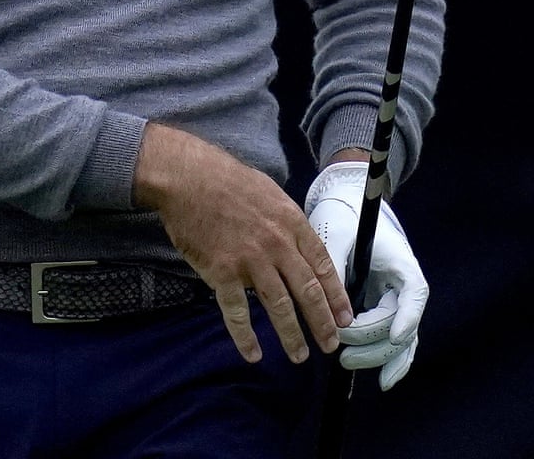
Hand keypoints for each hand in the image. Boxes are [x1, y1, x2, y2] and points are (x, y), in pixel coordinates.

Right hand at [133, 123, 351, 364]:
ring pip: (279, 307)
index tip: (344, 317)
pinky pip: (237, 312)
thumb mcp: (270, 193)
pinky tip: (253, 354)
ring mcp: (250, 260)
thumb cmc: (228, 180)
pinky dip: (245, 337)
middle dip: (322, 323)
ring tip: (299, 355)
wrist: (189, 177)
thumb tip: (301, 246)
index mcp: (291, 223)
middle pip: (307, 291)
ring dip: (291, 335)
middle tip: (330, 345)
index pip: (322, 265)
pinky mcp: (222, 272)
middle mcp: (277, 244)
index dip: (336, 295)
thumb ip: (287, 222)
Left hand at [304, 161, 427, 389]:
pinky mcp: (381, 307)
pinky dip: (386, 357)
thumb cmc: (342, 215)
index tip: (394, 336)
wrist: (345, 203)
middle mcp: (404, 285)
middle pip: (401, 324)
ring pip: (399, 339)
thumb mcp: (336, 236)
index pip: (413, 293)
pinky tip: (381, 379)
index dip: (406, 318)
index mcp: (401, 262)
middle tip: (343, 353)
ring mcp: (395, 299)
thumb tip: (323, 305)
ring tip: (346, 363)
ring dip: (378, 356)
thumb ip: (332, 268)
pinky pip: (390, 339)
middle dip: (375, 343)